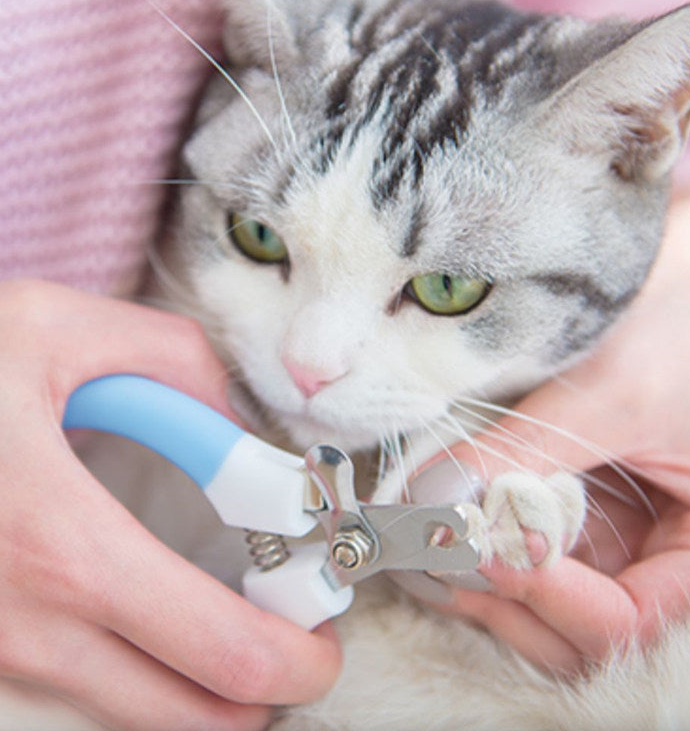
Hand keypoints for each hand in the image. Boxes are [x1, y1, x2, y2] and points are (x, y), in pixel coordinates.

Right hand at [0, 280, 340, 730]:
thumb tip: (235, 423)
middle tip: (299, 629)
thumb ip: (175, 363)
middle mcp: (33, 627)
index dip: (301, 650)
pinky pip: (96, 688)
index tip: (327, 618)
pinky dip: (153, 667)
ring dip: (214, 680)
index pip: (225, 651)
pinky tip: (165, 608)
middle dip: (273, 680)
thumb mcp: (57, 329)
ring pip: (147, 714)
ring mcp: (4, 654)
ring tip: (239, 612)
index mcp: (66, 549)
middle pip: (199, 714)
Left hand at [430, 194, 689, 674]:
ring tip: (427, 550)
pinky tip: (443, 522)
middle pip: (586, 625)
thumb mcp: (613, 389)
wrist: (688, 258)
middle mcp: (673, 545)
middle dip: (510, 603)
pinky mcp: (587, 493)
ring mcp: (626, 522)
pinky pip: (535, 542)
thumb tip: (431, 505)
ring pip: (553, 592)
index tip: (481, 551)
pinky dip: (489, 542)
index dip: (551, 595)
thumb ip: (525, 453)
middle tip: (438, 564)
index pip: (633, 616)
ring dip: (488, 581)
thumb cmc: (685, 316)